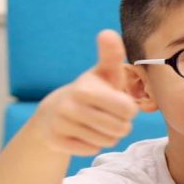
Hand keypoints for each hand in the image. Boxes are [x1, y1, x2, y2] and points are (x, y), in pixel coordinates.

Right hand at [34, 30, 138, 155]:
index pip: (128, 110)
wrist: (55, 111)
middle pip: (120, 129)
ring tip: (97, 123)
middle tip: (109, 115)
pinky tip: (84, 133)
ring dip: (108, 135)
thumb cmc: (92, 90)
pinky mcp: (56, 142)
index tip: (118, 102)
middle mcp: (69, 107)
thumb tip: (107, 33)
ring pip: (107, 141)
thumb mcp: (103, 72)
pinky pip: (91, 150)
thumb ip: (111, 54)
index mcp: (85, 89)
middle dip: (120, 124)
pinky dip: (92, 144)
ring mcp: (61, 126)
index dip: (129, 109)